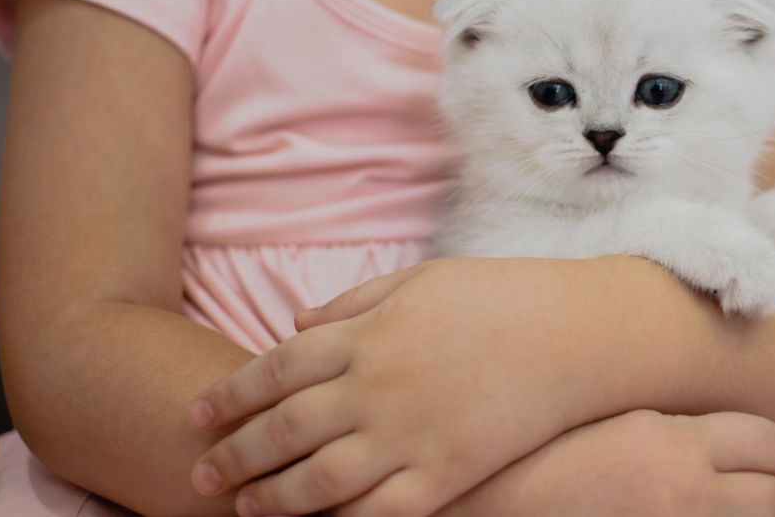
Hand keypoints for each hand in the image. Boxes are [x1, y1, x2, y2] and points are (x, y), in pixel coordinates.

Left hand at [187, 257, 630, 516]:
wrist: (576, 334)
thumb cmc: (500, 296)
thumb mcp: (420, 281)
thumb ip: (352, 302)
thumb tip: (294, 322)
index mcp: (369, 334)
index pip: (276, 369)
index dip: (230, 394)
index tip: (197, 414)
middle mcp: (378, 387)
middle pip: (285, 428)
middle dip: (235, 454)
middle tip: (202, 472)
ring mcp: (411, 434)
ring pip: (319, 480)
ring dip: (274, 497)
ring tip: (246, 508)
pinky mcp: (447, 473)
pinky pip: (380, 511)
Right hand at [438, 409, 774, 516]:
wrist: (482, 509)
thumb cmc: (529, 454)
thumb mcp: (600, 419)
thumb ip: (659, 421)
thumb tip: (700, 419)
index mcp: (670, 442)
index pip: (772, 443)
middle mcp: (687, 492)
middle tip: (764, 488)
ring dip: (753, 516)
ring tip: (726, 507)